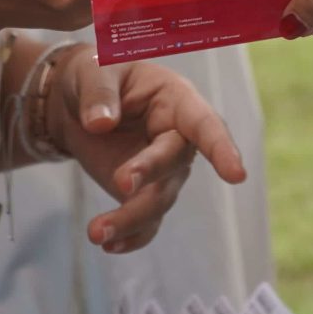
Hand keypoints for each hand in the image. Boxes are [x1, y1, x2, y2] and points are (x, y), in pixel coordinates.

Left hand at [47, 48, 249, 251]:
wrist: (77, 103)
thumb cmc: (97, 76)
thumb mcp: (95, 69)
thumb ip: (99, 93)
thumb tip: (100, 123)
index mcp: (176, 99)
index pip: (204, 124)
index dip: (221, 148)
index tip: (235, 176)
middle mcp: (178, 137)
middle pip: (174, 163)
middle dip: (150, 174)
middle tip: (120, 183)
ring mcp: (164, 170)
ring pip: (159, 200)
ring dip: (130, 218)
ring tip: (96, 232)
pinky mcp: (144, 193)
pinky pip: (147, 223)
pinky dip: (130, 236)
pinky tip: (108, 244)